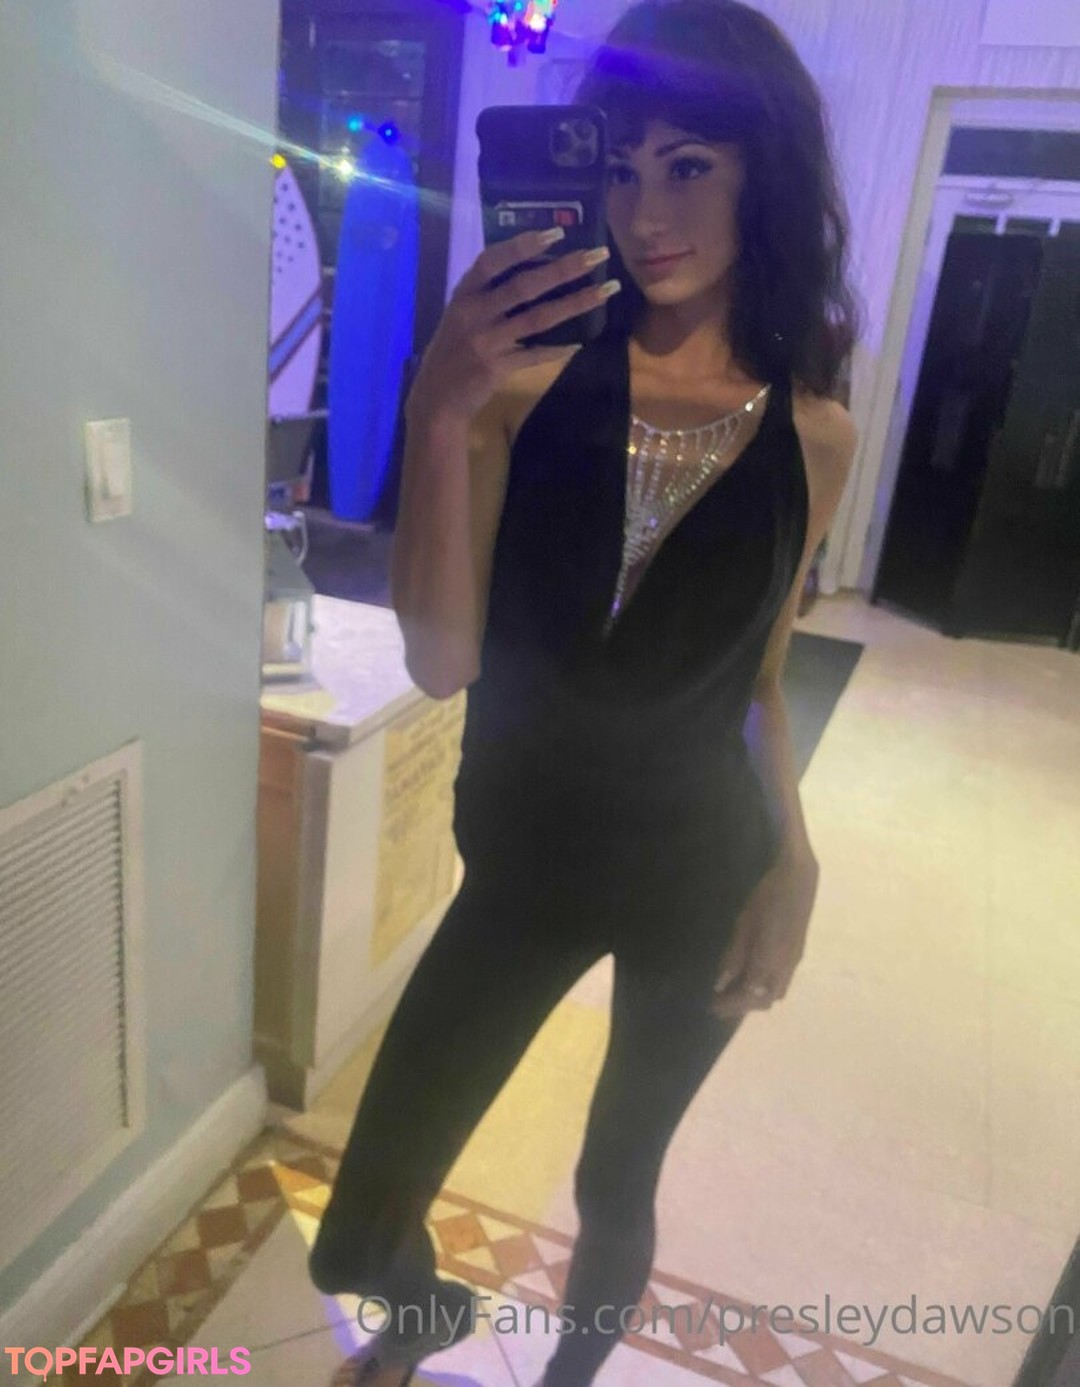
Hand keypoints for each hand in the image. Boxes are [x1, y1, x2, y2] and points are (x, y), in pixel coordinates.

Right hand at [406, 228, 619, 424]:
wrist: (436, 399)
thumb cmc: (452, 352)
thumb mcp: (461, 316)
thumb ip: (488, 295)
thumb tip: (535, 271)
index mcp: (463, 294)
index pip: (492, 260)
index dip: (523, 244)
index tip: (557, 232)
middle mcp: (473, 314)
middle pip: (524, 286)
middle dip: (565, 268)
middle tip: (599, 256)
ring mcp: (485, 342)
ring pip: (538, 318)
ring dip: (575, 303)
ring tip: (605, 291)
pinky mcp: (496, 368)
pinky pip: (535, 354)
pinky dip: (558, 348)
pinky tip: (581, 341)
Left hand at [709, 851, 818, 1017]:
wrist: (798, 879)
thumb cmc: (765, 897)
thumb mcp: (743, 925)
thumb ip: (734, 957)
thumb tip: (720, 984)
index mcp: (770, 960)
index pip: (749, 995)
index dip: (730, 1005)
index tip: (712, 1006)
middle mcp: (785, 968)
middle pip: (764, 1000)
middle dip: (741, 1006)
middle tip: (719, 1002)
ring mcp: (794, 962)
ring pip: (776, 994)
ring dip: (754, 999)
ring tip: (733, 993)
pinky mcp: (797, 955)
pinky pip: (782, 983)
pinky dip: (765, 989)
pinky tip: (752, 979)